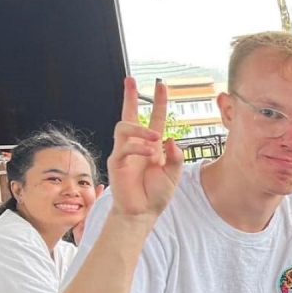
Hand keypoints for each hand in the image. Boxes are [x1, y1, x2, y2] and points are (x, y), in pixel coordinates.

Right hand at [108, 77, 182, 221]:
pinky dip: (139, 147)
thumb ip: (175, 158)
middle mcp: (136, 145)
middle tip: (130, 80)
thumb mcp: (173, 175)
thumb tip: (171, 140)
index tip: (161, 85)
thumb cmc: (156, 194)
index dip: (158, 102)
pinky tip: (151, 153)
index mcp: (152, 146)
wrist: (142, 212)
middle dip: (130, 96)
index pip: (154, 118)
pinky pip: (124, 147)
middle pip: (129, 114)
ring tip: (156, 138)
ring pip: (124, 126)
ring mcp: (124, 152)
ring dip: (141, 129)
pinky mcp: (116, 162)